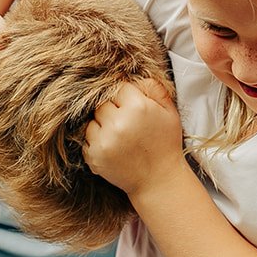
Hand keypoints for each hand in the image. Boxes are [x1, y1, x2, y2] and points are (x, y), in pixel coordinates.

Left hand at [81, 79, 182, 195]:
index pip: (119, 88)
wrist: (158, 180)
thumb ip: (154, 88)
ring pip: (92, 120)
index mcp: (137, 108)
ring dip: (102, 126)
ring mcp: (104, 141)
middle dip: (112, 111)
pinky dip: (97, 142)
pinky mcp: (94, 156)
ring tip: (120, 137)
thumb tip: (135, 76)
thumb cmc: (165, 144)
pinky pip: (87, 139)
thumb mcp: (169, 112)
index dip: (126, 98)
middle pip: (102, 103)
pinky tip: (113, 148)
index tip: (132, 109)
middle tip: (126, 124)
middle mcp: (118, 123)